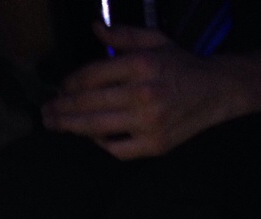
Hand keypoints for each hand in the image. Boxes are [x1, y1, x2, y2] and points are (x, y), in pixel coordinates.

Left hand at [42, 22, 249, 157]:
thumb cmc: (180, 66)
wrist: (215, 91)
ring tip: (55, 126)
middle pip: (89, 103)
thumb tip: (94, 27)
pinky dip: (101, 144)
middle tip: (45, 112)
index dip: (70, 83)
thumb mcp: (154, 41)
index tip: (59, 88)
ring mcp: (147, 123)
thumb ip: (122, 35)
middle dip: (62, 108)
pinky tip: (91, 137)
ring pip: (97, 128)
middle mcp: (142, 94)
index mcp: (140, 65)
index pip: (92, 76)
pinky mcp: (153, 146)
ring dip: (71, 127)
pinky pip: (117, 150)